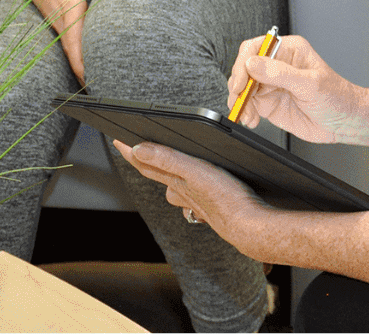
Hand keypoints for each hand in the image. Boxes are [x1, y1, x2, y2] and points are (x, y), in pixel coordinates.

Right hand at [15, 0, 130, 83]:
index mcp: (70, 9)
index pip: (75, 45)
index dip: (82, 65)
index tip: (92, 82)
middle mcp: (61, 20)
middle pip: (72, 54)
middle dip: (85, 73)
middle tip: (102, 89)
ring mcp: (55, 21)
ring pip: (68, 49)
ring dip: (80, 64)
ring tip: (96, 80)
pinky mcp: (54, 19)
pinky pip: (65, 41)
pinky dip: (75, 53)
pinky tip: (85, 58)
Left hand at [113, 139, 273, 258]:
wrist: (250, 228)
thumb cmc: (226, 201)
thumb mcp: (195, 172)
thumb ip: (166, 160)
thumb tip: (137, 149)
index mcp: (176, 183)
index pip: (146, 165)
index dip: (131, 152)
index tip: (118, 141)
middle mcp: (182, 194)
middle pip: (160, 176)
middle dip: (151, 162)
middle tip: (141, 149)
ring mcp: (196, 203)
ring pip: (178, 189)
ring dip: (174, 178)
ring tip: (171, 165)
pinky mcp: (212, 208)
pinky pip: (196, 199)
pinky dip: (194, 193)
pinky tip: (202, 190)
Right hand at [226, 34, 367, 144]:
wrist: (344, 122)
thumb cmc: (336, 97)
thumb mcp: (310, 84)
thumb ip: (280, 73)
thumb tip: (253, 64)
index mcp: (288, 50)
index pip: (256, 48)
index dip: (244, 64)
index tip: (241, 82)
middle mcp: (277, 65)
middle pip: (245, 67)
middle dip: (239, 85)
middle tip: (240, 100)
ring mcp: (271, 84)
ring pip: (243, 87)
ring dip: (240, 101)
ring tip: (247, 114)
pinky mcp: (269, 102)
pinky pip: (248, 103)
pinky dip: (244, 112)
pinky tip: (251, 119)